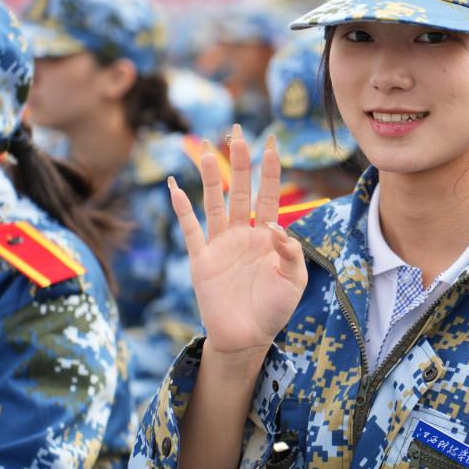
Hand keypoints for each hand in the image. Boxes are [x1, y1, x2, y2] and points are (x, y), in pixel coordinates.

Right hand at [168, 125, 307, 359]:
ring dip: (209, 176)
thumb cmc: (274, 309)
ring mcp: (220, 244)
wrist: (247, 338)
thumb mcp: (293, 281)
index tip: (272, 141)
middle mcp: (243, 233)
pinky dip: (182, 208)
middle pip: (240, 189)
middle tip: (236, 131)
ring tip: (204, 149)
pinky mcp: (201, 259)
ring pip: (214, 202)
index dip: (270, 169)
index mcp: (268, 236)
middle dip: (239, 161)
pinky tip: (175, 187)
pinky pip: (190, 229)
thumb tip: (276, 227)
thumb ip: (291, 252)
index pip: (269, 194)